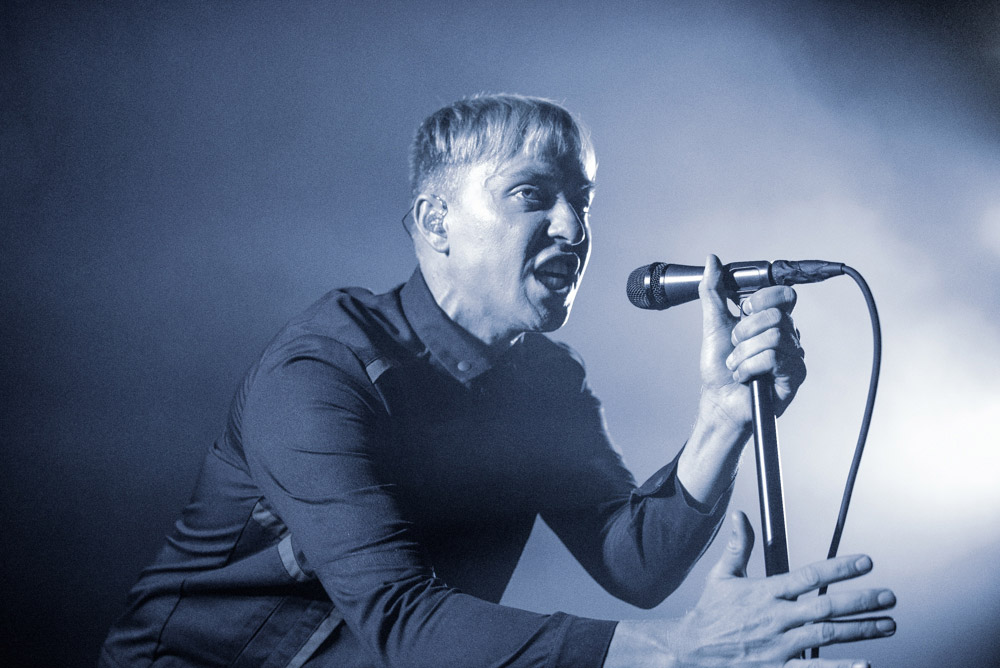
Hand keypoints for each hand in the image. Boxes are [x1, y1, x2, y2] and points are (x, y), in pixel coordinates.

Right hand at [605, 512, 895, 667]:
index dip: (839, 568)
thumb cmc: (710, 613)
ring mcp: (779, 644)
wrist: (692, 649)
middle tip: (889, 597)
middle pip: (827, 607)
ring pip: (828, 635)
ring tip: (888, 625)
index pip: (810, 576)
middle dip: (862, 601)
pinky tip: (864, 664)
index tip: (865, 562)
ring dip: (861, 630)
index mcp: (766, 592)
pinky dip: (841, 667)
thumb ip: (738, 546)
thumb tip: (741, 516)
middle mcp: (776, 617)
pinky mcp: (778, 667)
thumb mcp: (722, 575)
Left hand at [698, 255, 805, 425]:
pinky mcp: (794, 376)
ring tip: (737, 365)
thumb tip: (712, 260)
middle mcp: (788, 335)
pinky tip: (744, 377)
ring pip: (771, 338)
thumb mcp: (714, 323)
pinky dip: (748, 368)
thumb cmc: (719, 367)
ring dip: (742, 354)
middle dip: (743, 332)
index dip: (761, 300)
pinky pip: (772, 358)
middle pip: (775, 316)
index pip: (784, 295)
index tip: (742, 310)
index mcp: (773, 320)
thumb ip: (714, 291)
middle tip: (734, 346)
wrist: (719, 400)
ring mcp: (793, 356)